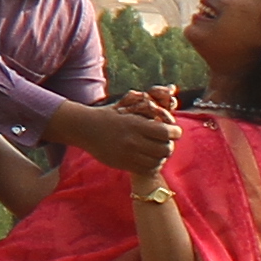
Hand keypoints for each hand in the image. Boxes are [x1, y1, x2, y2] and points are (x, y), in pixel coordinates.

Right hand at [47, 97, 178, 177]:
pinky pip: (147, 169)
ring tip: (159, 150)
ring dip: (162, 156)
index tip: (175, 131)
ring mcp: (128, 155)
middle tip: (167, 141)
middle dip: (170, 145)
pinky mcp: (124, 164)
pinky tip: (150, 158)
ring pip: (158, 161)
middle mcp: (133, 141)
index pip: (165, 132)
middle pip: (165, 149)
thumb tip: (171, 90)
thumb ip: (146, 104)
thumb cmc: (109, 115)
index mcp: (135, 124)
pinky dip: (153, 165)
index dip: (175, 132)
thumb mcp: (126, 106)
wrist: (85, 128)